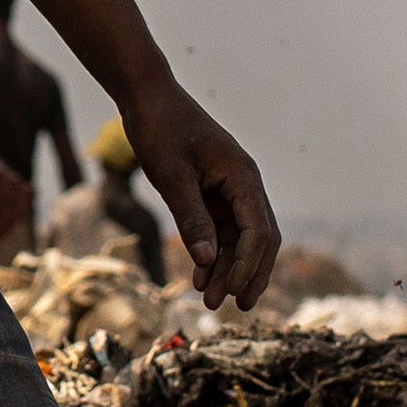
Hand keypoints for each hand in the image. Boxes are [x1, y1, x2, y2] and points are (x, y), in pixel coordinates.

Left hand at [122, 80, 280, 309]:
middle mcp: (244, 185)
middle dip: (247, 274)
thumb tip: (207, 261)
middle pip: (259, 240)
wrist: (147, 98)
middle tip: (232, 307)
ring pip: (239, 239)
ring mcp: (229, 190)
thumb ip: (191, 218)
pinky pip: (220, 230)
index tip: (233, 293)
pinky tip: (199, 277)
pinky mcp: (212, 193)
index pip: (258, 231)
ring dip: (227, 269)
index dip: (248, 265)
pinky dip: (212, 254)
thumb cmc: (161, 130)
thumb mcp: (172, 176)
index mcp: (243, 177)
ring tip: (210, 300)